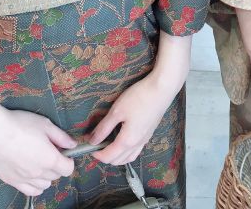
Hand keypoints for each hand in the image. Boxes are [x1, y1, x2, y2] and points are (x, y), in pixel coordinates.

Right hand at [0, 77, 75, 196]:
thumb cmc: (19, 125)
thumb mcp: (45, 124)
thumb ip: (61, 136)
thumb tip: (72, 144)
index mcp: (50, 159)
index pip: (68, 169)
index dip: (69, 159)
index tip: (64, 151)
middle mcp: (38, 173)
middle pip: (56, 176)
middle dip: (57, 165)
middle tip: (50, 151)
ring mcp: (24, 179)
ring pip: (44, 185)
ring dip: (46, 176)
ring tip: (39, 161)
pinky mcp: (11, 181)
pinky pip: (29, 191)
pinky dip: (34, 185)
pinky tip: (31, 173)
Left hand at [89, 31, 191, 165]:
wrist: (162, 89)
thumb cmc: (139, 97)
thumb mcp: (117, 110)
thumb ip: (104, 127)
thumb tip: (92, 140)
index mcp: (127, 141)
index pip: (108, 157)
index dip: (96, 154)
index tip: (88, 145)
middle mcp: (137, 144)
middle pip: (118, 161)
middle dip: (105, 157)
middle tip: (96, 144)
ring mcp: (145, 139)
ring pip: (129, 157)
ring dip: (117, 157)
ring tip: (108, 144)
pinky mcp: (150, 133)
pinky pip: (136, 150)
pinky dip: (127, 151)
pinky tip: (123, 139)